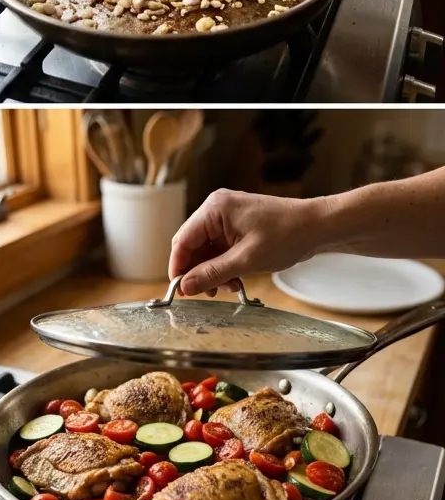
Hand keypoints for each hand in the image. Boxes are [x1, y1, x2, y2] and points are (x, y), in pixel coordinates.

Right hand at [169, 189, 325, 295]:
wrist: (320, 226)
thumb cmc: (288, 235)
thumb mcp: (246, 260)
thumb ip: (212, 273)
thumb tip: (185, 286)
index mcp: (214, 209)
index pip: (182, 240)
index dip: (179, 267)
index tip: (180, 290)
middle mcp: (216, 207)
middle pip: (192, 244)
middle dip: (198, 270)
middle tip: (207, 292)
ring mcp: (227, 214)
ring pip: (206, 247)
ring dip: (212, 269)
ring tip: (228, 286)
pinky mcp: (236, 223)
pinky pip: (219, 245)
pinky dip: (223, 263)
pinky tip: (234, 277)